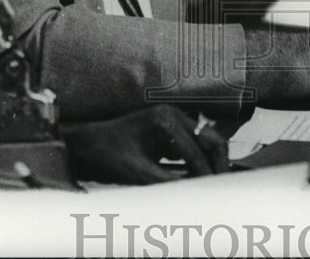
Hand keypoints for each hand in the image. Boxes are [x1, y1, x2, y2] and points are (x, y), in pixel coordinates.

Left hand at [61, 105, 228, 183]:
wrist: (86, 146)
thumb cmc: (106, 155)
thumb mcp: (136, 172)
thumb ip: (167, 182)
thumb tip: (193, 194)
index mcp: (165, 120)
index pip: (196, 151)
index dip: (206, 174)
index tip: (213, 193)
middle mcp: (173, 115)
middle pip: (211, 138)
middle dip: (218, 163)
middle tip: (223, 187)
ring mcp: (173, 121)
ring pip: (206, 140)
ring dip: (213, 161)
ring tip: (216, 184)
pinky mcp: (170, 132)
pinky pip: (195, 145)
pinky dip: (201, 161)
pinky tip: (202, 179)